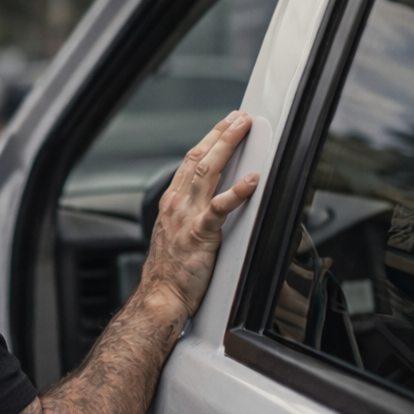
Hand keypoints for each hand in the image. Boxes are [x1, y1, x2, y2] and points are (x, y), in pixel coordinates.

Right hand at [141, 111, 258, 318]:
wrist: (161, 295)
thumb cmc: (170, 272)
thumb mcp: (175, 234)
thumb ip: (190, 214)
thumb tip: (212, 203)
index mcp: (171, 203)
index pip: (189, 162)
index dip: (208, 140)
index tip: (224, 124)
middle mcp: (177, 204)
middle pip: (198, 159)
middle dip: (219, 134)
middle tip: (238, 117)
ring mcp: (187, 217)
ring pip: (206, 172)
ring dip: (226, 146)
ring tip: (242, 129)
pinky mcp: (201, 234)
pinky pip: (220, 208)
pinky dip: (237, 192)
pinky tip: (251, 180)